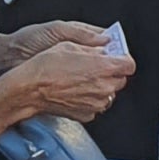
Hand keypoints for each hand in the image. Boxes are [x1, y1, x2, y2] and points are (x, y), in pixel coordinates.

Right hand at [0, 39, 138, 121]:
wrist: (29, 89)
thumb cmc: (45, 67)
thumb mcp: (70, 45)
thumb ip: (93, 47)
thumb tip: (103, 48)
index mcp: (104, 67)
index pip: (129, 65)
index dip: (122, 60)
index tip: (115, 58)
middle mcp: (104, 87)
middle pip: (120, 79)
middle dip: (110, 72)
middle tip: (94, 66)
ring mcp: (96, 103)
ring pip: (108, 93)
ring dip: (100, 86)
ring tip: (81, 79)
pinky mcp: (87, 114)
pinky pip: (95, 104)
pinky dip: (89, 98)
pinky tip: (75, 90)